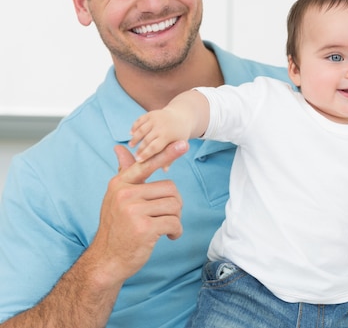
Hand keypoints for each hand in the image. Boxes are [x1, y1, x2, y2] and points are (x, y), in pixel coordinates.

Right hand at [90, 140, 187, 284]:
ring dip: (176, 219)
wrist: (106, 260)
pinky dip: (176, 231)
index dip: (166, 154)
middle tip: (166, 217)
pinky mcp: (144, 228)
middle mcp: (125, 195)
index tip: (183, 144)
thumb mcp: (116, 198)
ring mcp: (134, 211)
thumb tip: (119, 148)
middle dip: (174, 204)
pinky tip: (169, 237)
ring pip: (174, 205)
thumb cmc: (116, 227)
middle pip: (170, 188)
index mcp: (120, 184)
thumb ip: (124, 173)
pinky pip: (174, 222)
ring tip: (166, 227)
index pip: (147, 165)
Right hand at [130, 109, 191, 162]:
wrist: (182, 116)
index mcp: (168, 135)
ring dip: (135, 138)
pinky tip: (131, 134)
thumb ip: (170, 157)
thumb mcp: (178, 146)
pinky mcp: (151, 113)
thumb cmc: (179, 135)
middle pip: (146, 140)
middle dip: (139, 148)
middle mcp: (161, 126)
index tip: (138, 161)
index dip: (145, 155)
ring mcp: (155, 118)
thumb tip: (164, 170)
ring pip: (141, 130)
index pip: (154, 147)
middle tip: (134, 156)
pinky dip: (134, 127)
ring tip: (131, 145)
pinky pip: (139, 121)